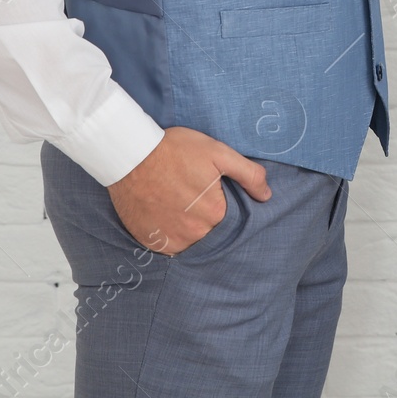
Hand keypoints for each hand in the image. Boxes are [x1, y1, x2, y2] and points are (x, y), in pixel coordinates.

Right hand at [107, 127, 271, 256]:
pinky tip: (166, 215)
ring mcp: (172, 240)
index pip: (231, 218)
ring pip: (192, 240)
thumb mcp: (218, 152)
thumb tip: (267, 195)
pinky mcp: (153, 243)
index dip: (222, 203)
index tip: (210, 191)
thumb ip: (248, 174)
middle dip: (205, 215)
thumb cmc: (174, 150)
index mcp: (215, 212)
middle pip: (211, 230)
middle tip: (191, 195)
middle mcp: (195, 232)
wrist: (130, 155)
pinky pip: (171, 247)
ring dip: (189, 227)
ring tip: (178, 204)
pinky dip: (172, 234)